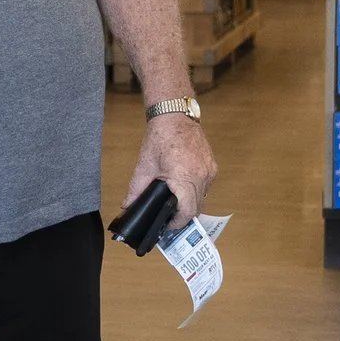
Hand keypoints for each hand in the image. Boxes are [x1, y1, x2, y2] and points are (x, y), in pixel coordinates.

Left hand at [125, 111, 216, 229]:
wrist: (175, 115)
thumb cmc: (161, 137)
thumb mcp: (145, 165)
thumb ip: (136, 189)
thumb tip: (127, 206)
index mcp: (185, 178)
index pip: (187, 212)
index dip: (177, 223)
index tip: (167, 225)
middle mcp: (202, 176)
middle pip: (196, 208)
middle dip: (183, 215)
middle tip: (168, 217)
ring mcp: (209, 171)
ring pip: (202, 198)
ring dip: (190, 204)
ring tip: (174, 203)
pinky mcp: (212, 166)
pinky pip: (206, 186)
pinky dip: (195, 191)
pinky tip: (182, 188)